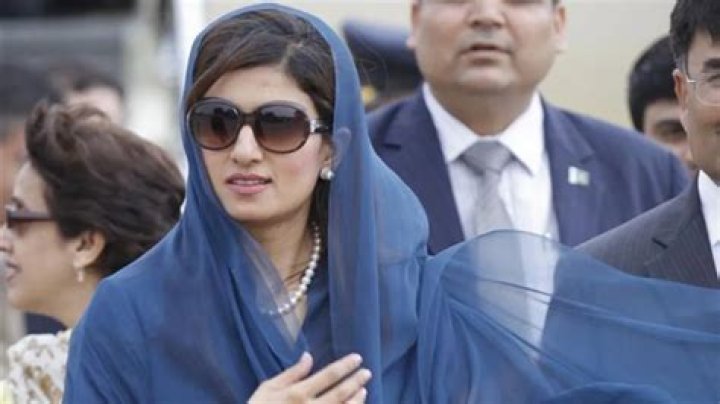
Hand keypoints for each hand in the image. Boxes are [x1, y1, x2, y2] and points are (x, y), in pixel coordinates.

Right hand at [248, 352, 370, 402]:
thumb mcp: (267, 388)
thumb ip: (291, 374)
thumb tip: (308, 356)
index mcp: (298, 393)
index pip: (328, 375)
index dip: (345, 366)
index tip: (357, 359)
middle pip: (340, 393)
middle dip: (356, 381)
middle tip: (367, 372)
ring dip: (356, 401)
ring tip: (364, 391)